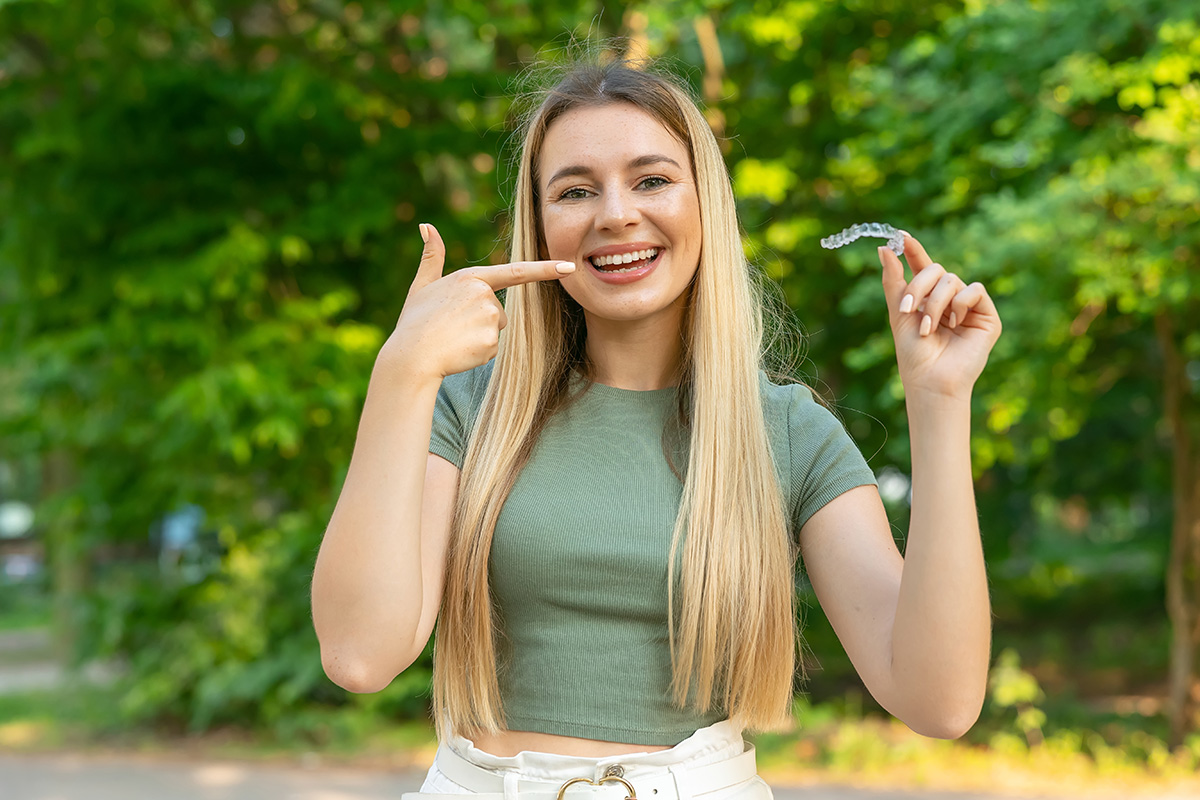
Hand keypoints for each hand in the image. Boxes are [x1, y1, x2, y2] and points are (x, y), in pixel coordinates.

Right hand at [379, 223, 575, 381]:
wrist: (410, 357)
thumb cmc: (414, 322)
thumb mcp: (421, 286)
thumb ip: (431, 256)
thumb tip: (426, 226)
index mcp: (470, 278)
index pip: (515, 272)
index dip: (545, 269)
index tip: (569, 266)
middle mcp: (484, 294)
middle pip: (499, 311)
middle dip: (480, 321)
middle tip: (451, 327)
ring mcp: (489, 317)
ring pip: (495, 330)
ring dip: (479, 337)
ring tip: (453, 338)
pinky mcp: (491, 341)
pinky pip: (492, 349)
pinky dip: (478, 353)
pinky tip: (458, 351)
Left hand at [879, 232, 1000, 400]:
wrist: (930, 379)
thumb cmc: (913, 353)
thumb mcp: (898, 312)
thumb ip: (893, 280)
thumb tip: (884, 247)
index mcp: (928, 298)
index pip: (923, 266)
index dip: (913, 250)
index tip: (900, 235)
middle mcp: (950, 299)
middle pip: (937, 270)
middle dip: (918, 287)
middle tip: (907, 310)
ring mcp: (969, 307)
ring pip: (952, 280)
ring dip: (935, 303)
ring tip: (928, 328)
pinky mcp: (987, 316)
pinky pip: (974, 290)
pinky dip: (959, 304)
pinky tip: (954, 324)